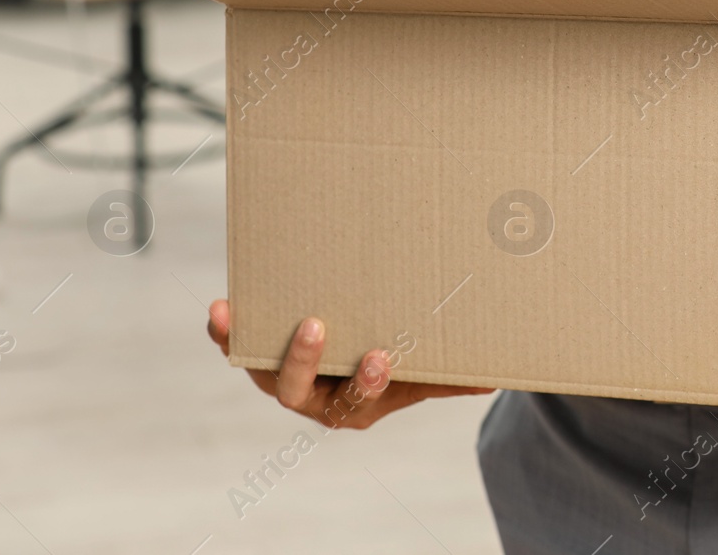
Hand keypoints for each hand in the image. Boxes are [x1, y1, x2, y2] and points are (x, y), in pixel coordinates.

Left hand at [207, 300, 491, 428]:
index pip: (357, 400)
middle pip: (296, 390)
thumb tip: (496, 378)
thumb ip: (453, 378)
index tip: (381, 357)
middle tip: (314, 326)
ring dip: (244, 344)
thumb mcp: (425, 377)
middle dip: (302, 360)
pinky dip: (226, 332)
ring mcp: (284, 378)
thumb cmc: (398, 370)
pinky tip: (221, 309)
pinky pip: (239, 348)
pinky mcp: (263, 354)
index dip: (366, 383)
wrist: (359, 366)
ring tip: (232, 312)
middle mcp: (314, 398)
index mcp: (355, 407)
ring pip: (261, 369)